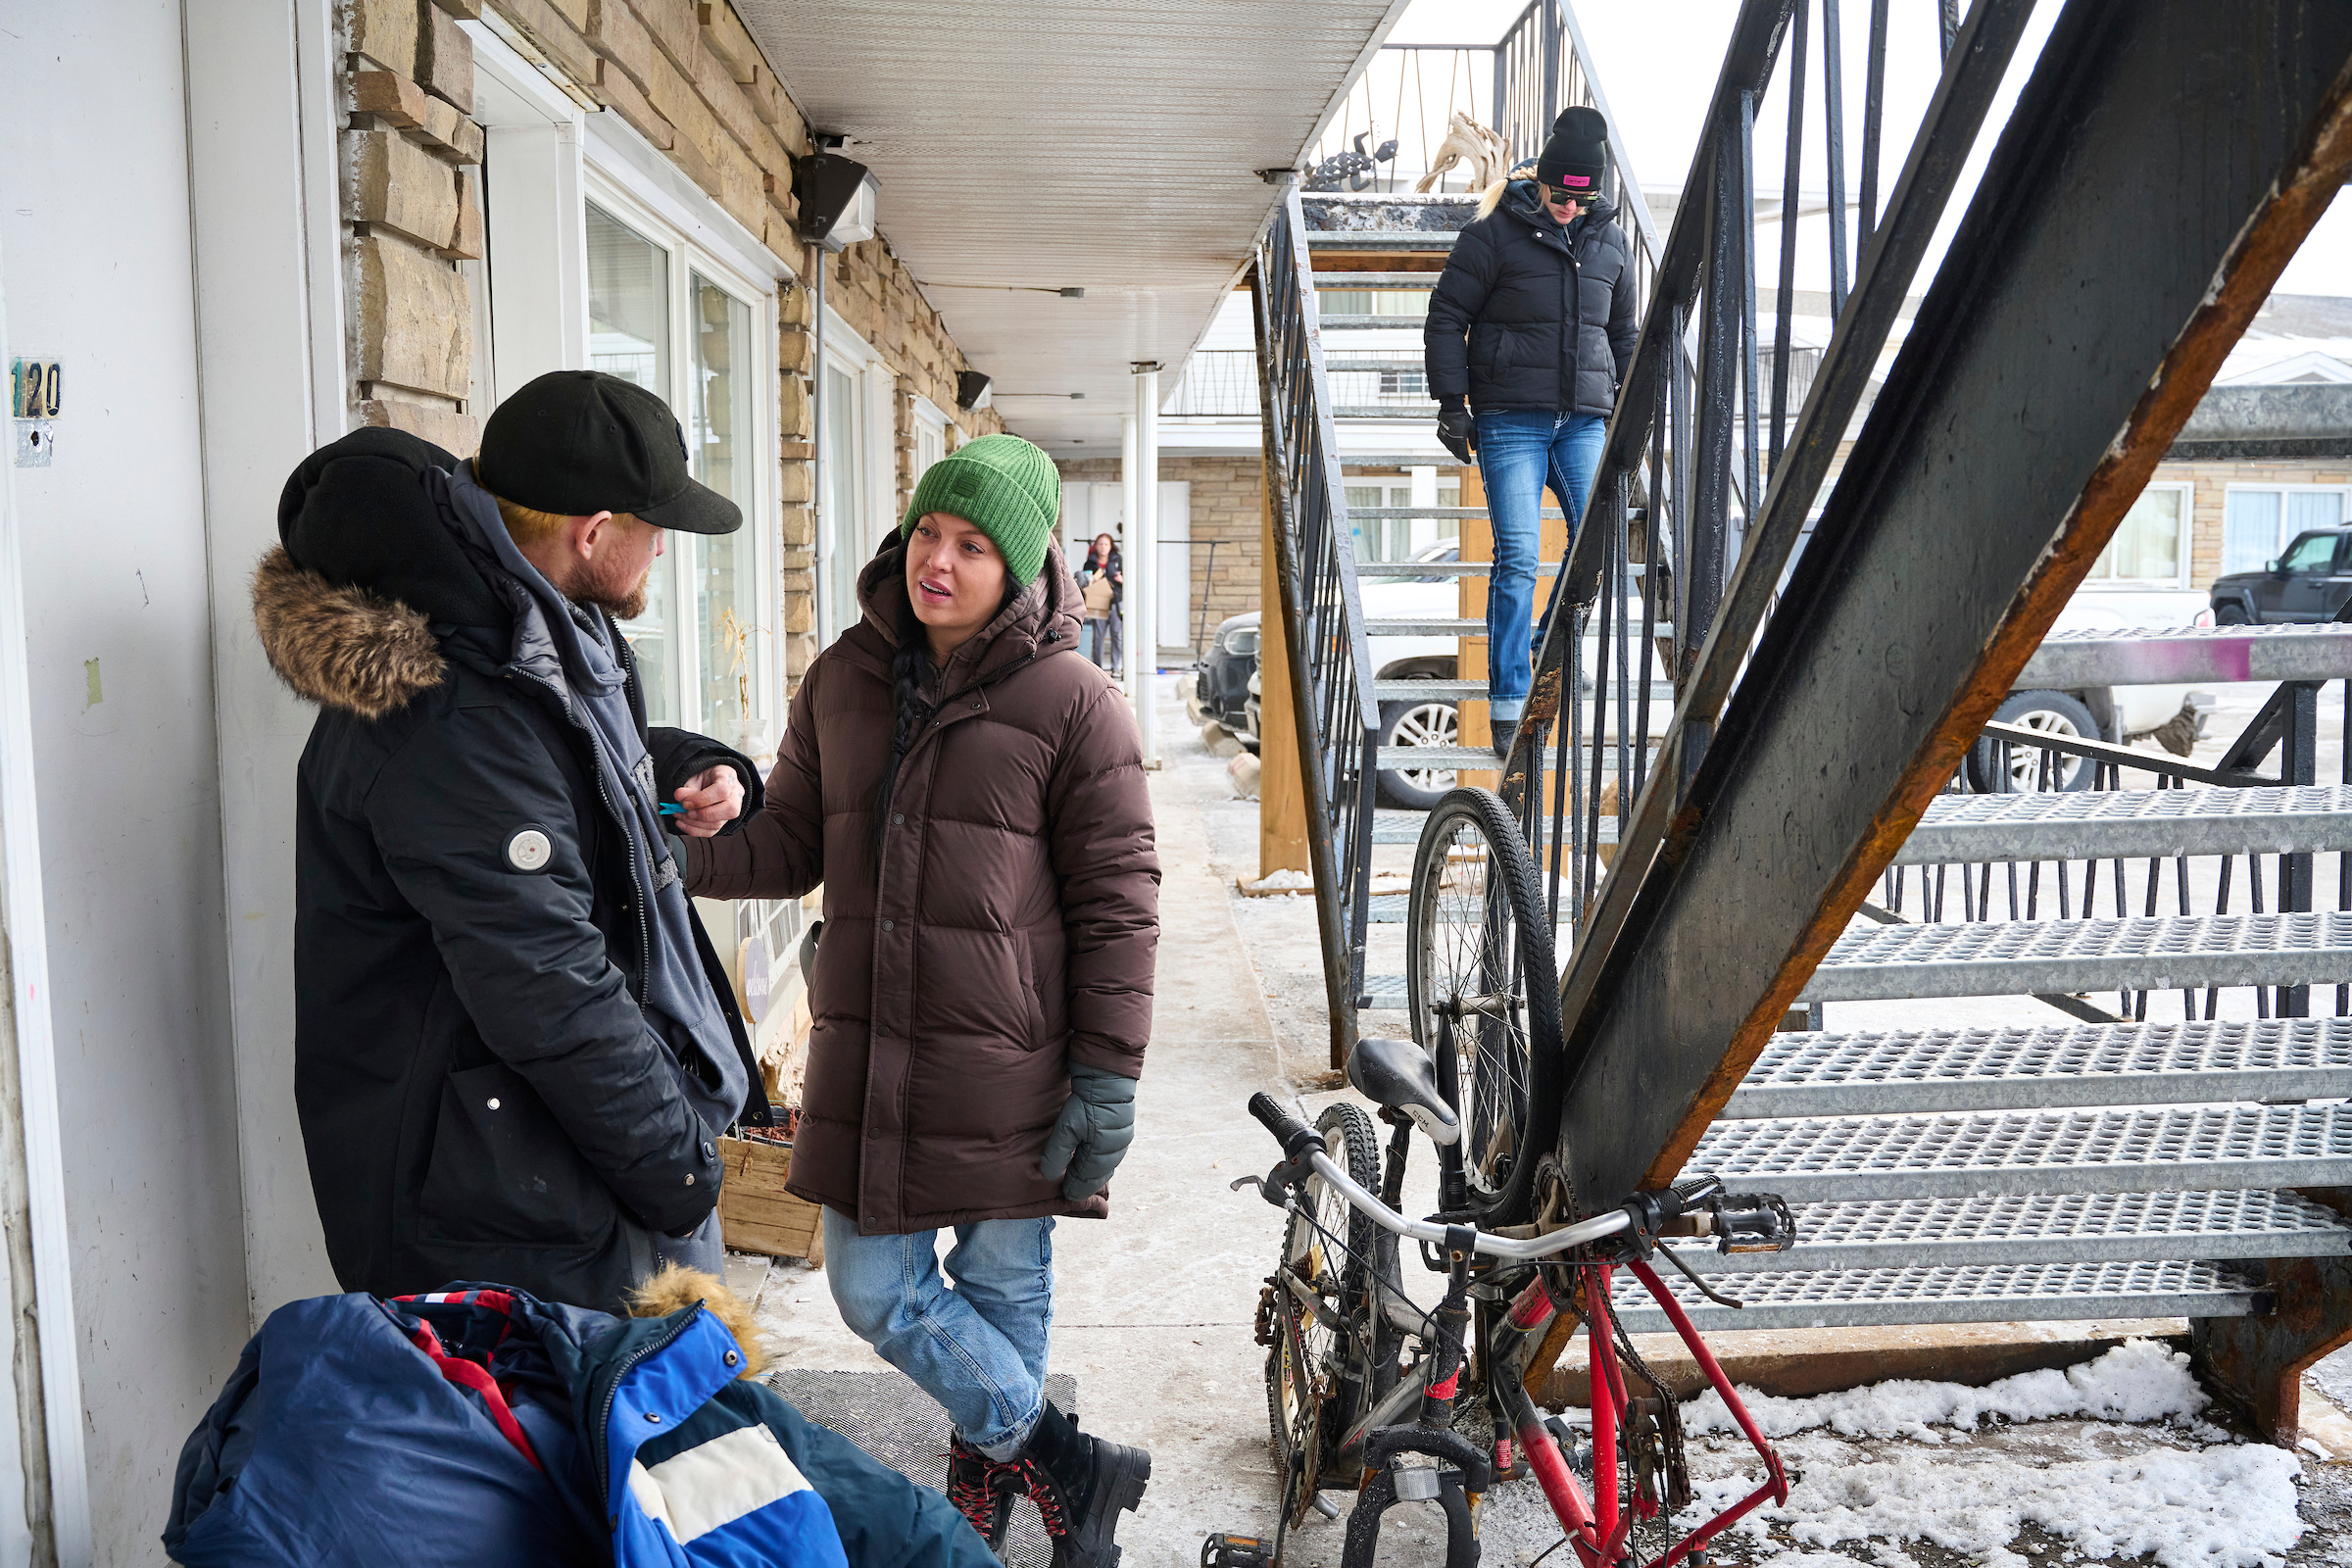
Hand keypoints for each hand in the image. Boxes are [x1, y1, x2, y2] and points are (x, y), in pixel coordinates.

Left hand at [672, 764, 743, 837]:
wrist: (709, 782)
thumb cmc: (704, 778)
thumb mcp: (695, 777)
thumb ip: (688, 787)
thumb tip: (679, 796)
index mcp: (728, 776)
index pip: (722, 790)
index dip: (703, 799)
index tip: (686, 803)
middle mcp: (735, 794)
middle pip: (729, 809)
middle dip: (703, 814)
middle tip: (686, 811)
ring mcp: (732, 809)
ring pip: (718, 823)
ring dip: (694, 823)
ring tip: (680, 814)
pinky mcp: (724, 822)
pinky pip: (711, 831)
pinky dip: (694, 830)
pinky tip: (683, 822)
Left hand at [1039, 1065, 1136, 1200]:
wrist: (1108, 1077)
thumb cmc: (1087, 1103)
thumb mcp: (1067, 1128)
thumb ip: (1057, 1154)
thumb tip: (1049, 1175)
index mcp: (1101, 1154)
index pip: (1087, 1180)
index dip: (1076, 1189)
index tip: (1065, 1196)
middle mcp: (1115, 1151)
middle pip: (1099, 1176)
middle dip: (1085, 1184)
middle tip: (1072, 1191)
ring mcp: (1123, 1141)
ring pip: (1108, 1165)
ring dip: (1094, 1173)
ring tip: (1082, 1178)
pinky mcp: (1124, 1130)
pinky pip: (1113, 1154)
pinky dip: (1102, 1161)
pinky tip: (1094, 1159)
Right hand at [1437, 408, 1475, 464]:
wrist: (1451, 409)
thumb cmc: (1462, 418)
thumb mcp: (1471, 428)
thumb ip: (1473, 440)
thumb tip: (1474, 449)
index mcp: (1460, 441)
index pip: (1463, 455)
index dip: (1466, 459)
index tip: (1469, 461)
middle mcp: (1451, 442)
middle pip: (1456, 453)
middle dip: (1461, 455)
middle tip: (1464, 456)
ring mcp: (1444, 439)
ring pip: (1450, 449)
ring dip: (1455, 450)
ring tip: (1459, 449)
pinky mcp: (1440, 435)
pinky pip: (1445, 443)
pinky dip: (1449, 444)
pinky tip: (1453, 441)